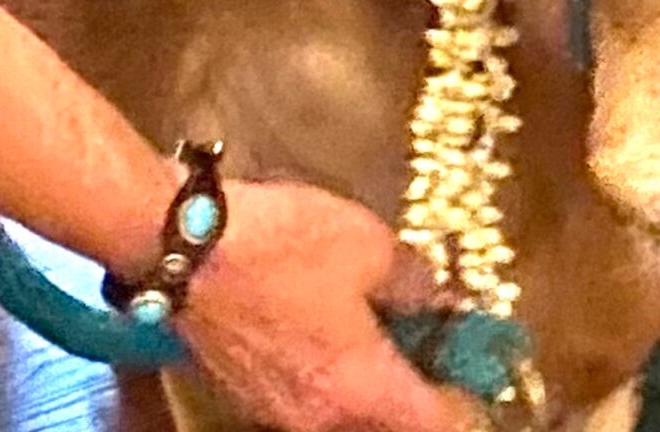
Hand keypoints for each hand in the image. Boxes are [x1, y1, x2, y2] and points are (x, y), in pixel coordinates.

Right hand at [174, 180, 469, 431]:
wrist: (181, 248)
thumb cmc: (284, 246)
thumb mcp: (371, 246)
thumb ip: (416, 283)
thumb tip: (440, 301)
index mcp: (364, 393)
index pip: (440, 425)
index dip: (469, 400)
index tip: (478, 363)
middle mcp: (322, 421)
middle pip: (392, 426)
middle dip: (421, 397)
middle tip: (439, 350)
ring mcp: (280, 414)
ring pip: (350, 420)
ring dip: (377, 391)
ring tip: (392, 338)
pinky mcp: (249, 396)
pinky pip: (313, 405)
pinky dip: (338, 382)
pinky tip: (340, 336)